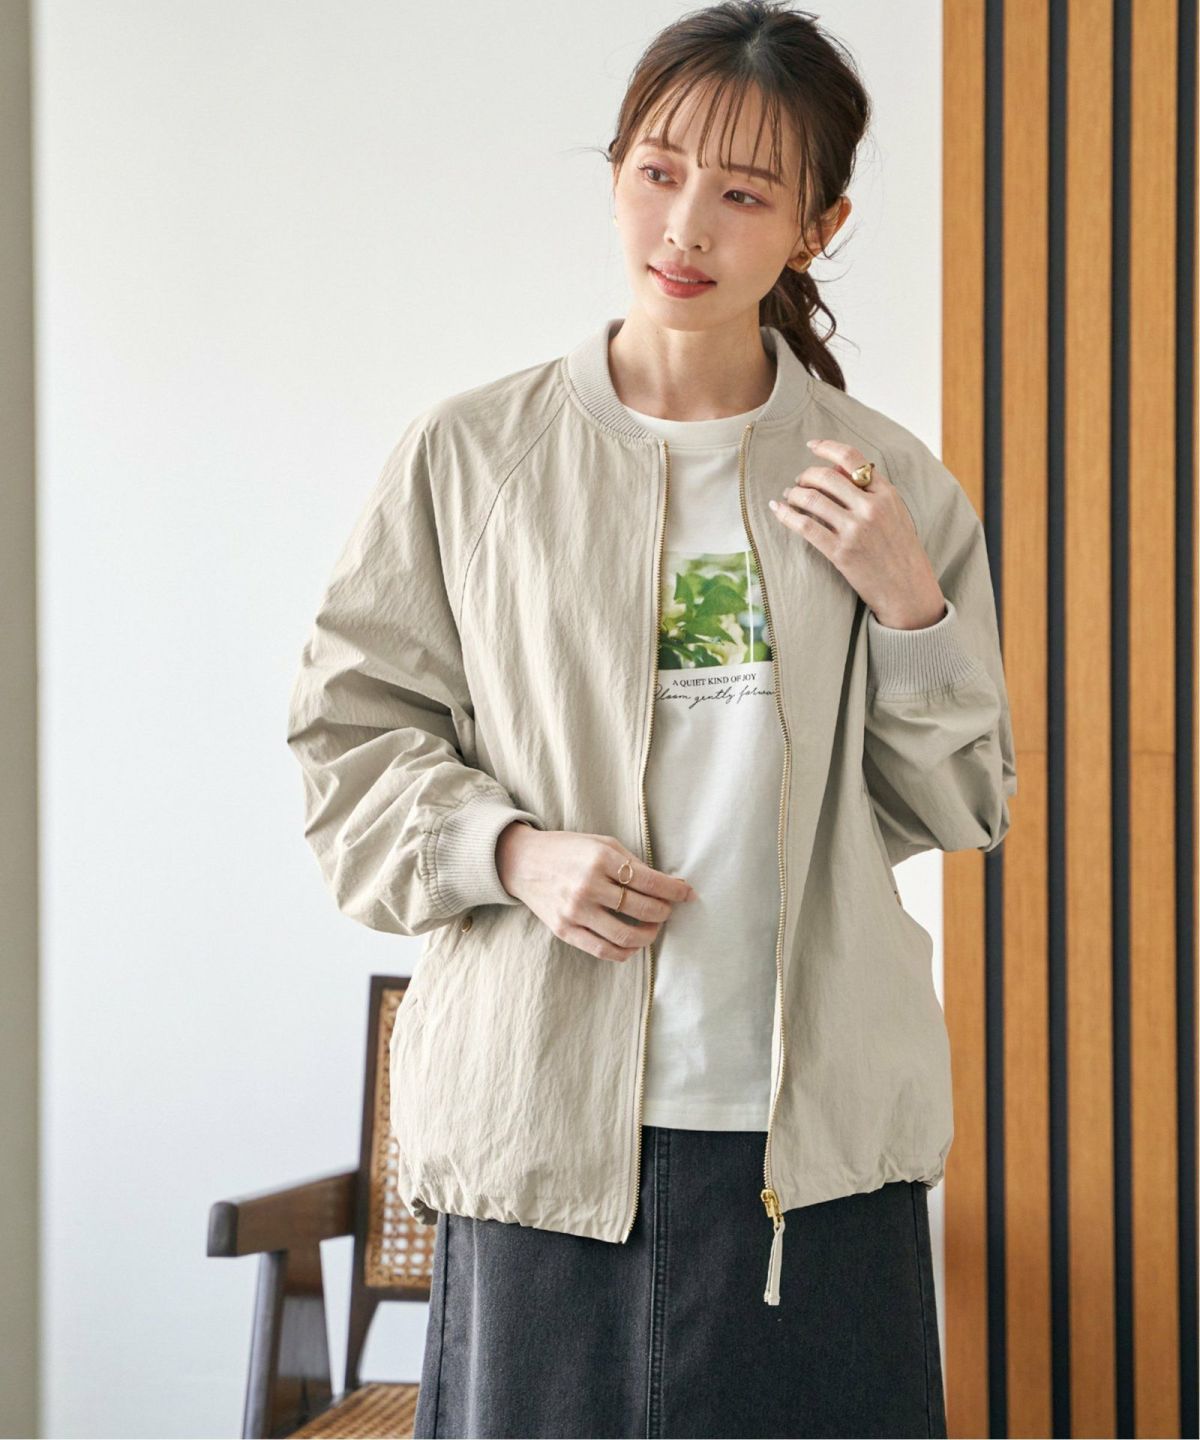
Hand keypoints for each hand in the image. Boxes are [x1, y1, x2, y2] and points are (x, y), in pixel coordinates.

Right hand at [496, 821, 697, 962]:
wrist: (523, 862)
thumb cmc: (568, 850)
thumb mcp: (602, 845)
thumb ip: (634, 864)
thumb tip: (671, 885)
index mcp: (601, 859)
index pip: (649, 881)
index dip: (674, 891)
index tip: (687, 895)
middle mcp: (588, 885)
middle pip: (642, 909)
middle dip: (663, 912)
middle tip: (667, 910)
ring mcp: (575, 911)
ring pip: (626, 936)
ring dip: (648, 935)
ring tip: (652, 927)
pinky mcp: (565, 930)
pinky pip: (603, 951)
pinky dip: (625, 952)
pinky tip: (632, 944)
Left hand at [768, 438, 946, 628]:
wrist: (908, 590)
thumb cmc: (900, 552)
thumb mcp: (895, 514)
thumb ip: (871, 492)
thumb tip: (836, 469)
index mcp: (886, 494)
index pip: (852, 458)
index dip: (827, 448)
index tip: (811, 446)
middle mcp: (871, 508)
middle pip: (825, 476)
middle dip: (805, 476)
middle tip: (798, 483)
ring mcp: (855, 530)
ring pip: (812, 499)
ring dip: (793, 494)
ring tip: (788, 497)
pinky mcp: (841, 552)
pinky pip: (805, 526)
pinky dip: (786, 515)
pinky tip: (777, 510)